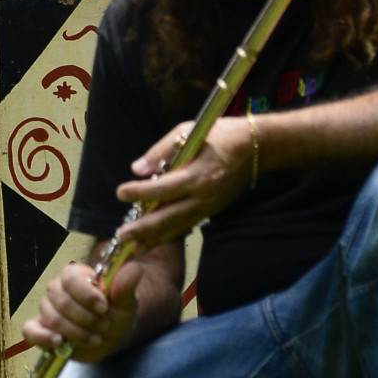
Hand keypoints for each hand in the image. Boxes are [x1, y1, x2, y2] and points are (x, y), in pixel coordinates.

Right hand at [20, 255, 140, 362]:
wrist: (110, 339)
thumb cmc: (116, 314)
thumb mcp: (126, 303)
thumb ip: (126, 287)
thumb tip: (134, 268)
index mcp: (76, 276)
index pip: (70, 277)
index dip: (85, 294)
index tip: (103, 308)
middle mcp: (57, 289)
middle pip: (60, 299)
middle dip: (84, 318)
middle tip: (104, 326)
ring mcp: (47, 309)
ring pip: (50, 316)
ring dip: (75, 332)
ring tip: (95, 338)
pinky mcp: (41, 329)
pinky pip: (30, 330)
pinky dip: (42, 337)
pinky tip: (59, 342)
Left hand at [114, 116, 254, 254]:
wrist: (257, 147)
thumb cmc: (219, 134)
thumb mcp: (188, 131)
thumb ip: (161, 151)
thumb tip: (137, 169)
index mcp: (198, 174)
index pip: (163, 188)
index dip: (140, 192)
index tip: (120, 193)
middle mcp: (204, 196)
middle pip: (170, 217)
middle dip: (144, 228)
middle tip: (122, 236)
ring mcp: (209, 206)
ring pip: (178, 226)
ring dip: (155, 237)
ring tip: (133, 247)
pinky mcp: (212, 210)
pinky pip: (188, 225)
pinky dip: (169, 234)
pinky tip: (154, 240)